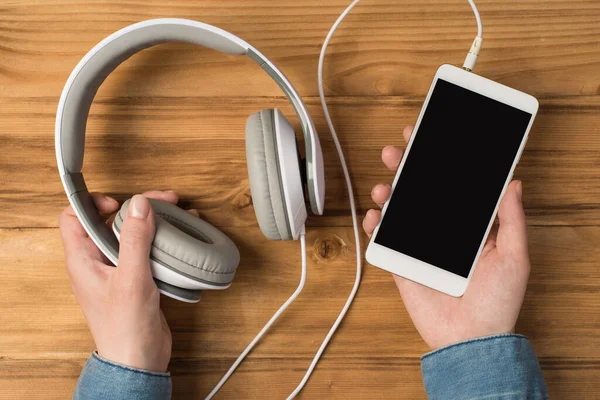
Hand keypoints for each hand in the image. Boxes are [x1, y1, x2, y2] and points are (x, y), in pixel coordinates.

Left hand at [59, 190, 194, 371]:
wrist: (138, 361)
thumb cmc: (125, 328)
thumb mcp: (131, 278)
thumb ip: (133, 239)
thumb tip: (139, 203)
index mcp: (83, 260)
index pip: (74, 218)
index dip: (93, 203)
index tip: (121, 202)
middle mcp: (97, 262)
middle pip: (109, 221)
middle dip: (136, 208)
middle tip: (164, 201)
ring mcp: (117, 271)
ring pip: (130, 235)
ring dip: (152, 223)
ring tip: (177, 214)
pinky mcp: (136, 279)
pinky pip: (145, 251)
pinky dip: (161, 241)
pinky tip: (180, 240)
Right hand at [363, 126, 530, 349]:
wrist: (470, 339)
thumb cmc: (498, 301)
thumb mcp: (515, 256)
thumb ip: (512, 219)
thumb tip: (514, 183)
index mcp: (469, 225)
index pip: (451, 185)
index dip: (439, 160)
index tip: (429, 137)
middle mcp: (442, 231)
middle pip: (419, 190)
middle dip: (406, 166)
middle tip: (396, 151)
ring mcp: (419, 246)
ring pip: (398, 209)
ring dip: (387, 192)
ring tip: (383, 186)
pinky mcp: (402, 263)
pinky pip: (383, 240)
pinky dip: (374, 225)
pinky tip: (374, 216)